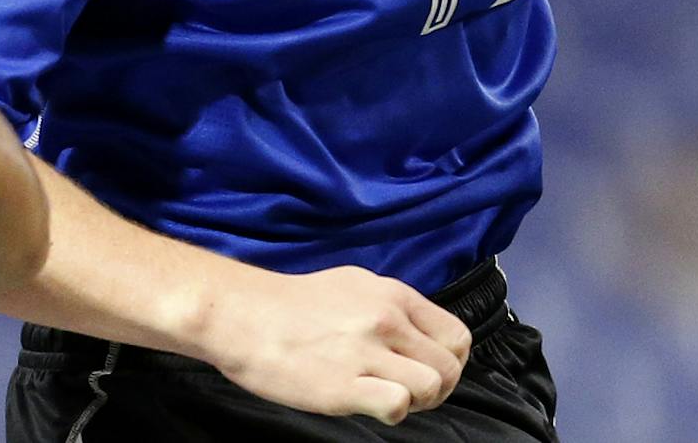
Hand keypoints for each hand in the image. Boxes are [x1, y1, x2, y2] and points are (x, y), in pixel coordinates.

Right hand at [202, 265, 470, 425]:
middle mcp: (385, 319)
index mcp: (392, 295)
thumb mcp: (353, 285)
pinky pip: (397, 405)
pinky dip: (389, 411)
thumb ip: (391, 308)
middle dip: (437, 389)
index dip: (449, 362)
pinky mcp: (343, 385)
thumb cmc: (290, 305)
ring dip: (415, 402)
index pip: (457, 336)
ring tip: (385, 396)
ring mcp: (365, 352)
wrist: (240, 315)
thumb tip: (419, 335)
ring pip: (432, 388)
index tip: (425, 370)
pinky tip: (366, 402)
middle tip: (405, 391)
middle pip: (450, 368)